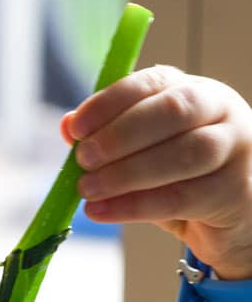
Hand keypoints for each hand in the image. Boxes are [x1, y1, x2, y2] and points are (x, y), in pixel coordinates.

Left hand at [61, 65, 251, 279]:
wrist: (231, 219)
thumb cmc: (183, 178)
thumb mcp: (145, 152)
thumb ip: (109, 136)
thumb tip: (67, 126)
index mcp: (193, 90)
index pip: (152, 82)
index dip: (110, 102)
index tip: (76, 128)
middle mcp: (220, 111)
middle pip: (173, 111)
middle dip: (120, 135)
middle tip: (84, 160)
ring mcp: (234, 150)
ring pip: (182, 154)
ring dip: (126, 173)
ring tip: (88, 189)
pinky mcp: (234, 191)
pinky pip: (180, 198)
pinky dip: (134, 206)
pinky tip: (103, 211)